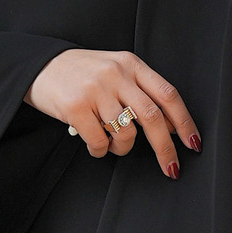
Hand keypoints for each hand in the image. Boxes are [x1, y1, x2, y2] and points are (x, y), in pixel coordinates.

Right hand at [27, 47, 200, 174]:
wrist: (38, 65)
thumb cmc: (81, 73)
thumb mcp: (115, 71)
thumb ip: (140, 92)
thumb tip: (170, 126)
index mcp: (131, 64)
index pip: (168, 94)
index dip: (184, 122)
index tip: (193, 143)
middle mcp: (116, 74)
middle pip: (152, 117)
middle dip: (165, 148)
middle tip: (171, 168)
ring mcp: (95, 90)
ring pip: (126, 134)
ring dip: (123, 149)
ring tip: (112, 144)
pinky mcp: (75, 107)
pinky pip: (99, 142)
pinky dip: (100, 151)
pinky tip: (94, 144)